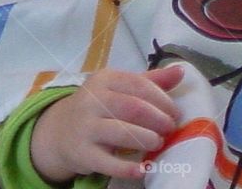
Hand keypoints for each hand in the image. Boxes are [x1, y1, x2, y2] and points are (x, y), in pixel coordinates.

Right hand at [31, 65, 183, 182]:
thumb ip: (150, 80)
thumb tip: (181, 71)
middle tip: (170, 129)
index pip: (138, 85)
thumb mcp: (120, 88)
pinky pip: (108, 162)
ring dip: (146, 139)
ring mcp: (86, 127)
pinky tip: (143, 169)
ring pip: (122, 132)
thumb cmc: (99, 107)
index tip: (175, 112)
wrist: (60, 132)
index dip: (162, 99)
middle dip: (158, 119)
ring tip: (158, 143)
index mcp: (104, 79)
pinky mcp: (83, 153)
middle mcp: (93, 100)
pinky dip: (127, 168)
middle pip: (133, 108)